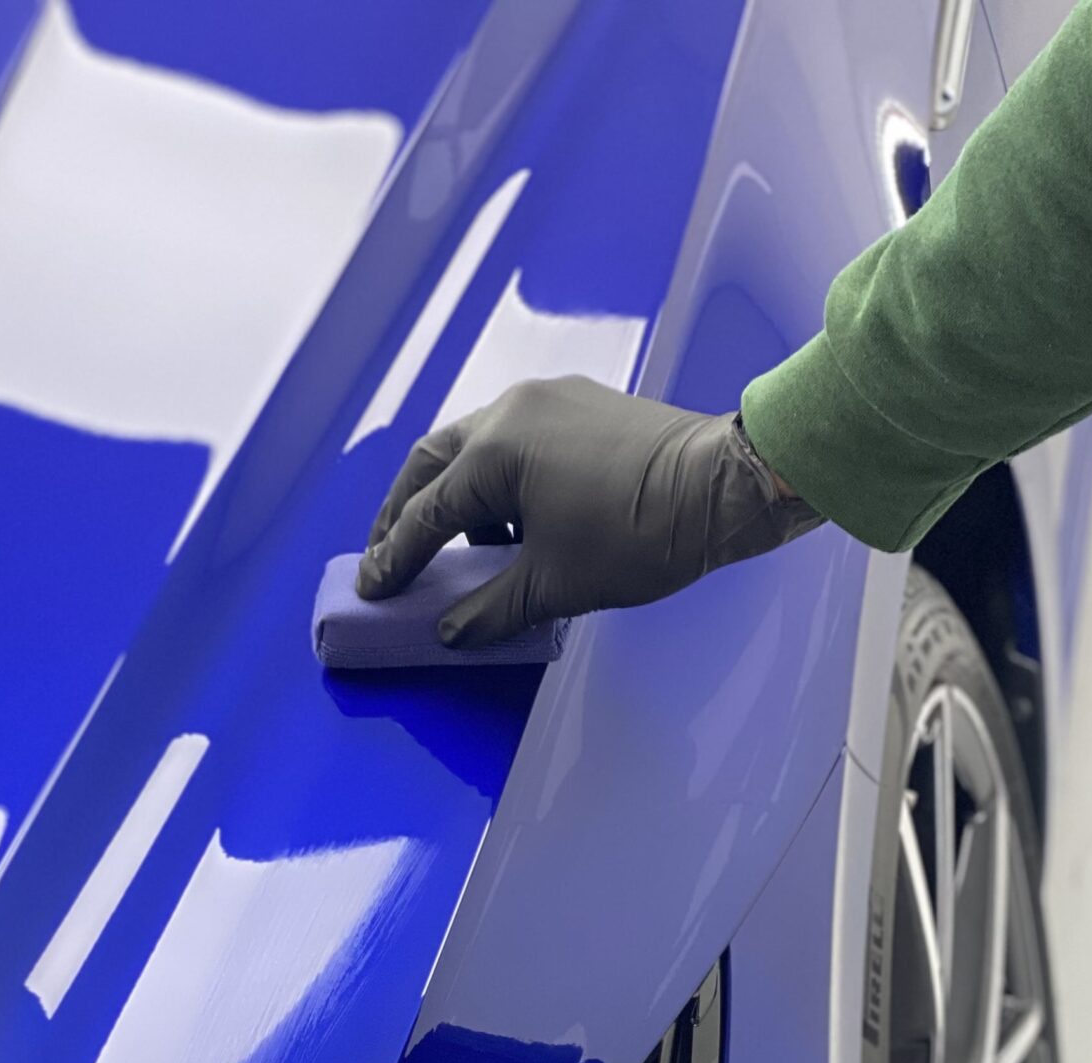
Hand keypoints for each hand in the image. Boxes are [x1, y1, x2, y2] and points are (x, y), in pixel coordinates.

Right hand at [357, 376, 819, 646]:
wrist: (719, 488)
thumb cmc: (637, 536)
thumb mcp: (554, 586)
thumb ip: (490, 610)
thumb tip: (451, 632)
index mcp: (493, 454)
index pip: (425, 515)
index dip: (393, 559)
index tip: (372, 589)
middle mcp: (510, 412)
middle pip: (431, 463)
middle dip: (403, 512)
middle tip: (387, 555)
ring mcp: (546, 400)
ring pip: (472, 445)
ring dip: (453, 493)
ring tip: (453, 548)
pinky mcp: (578, 403)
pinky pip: (514, 437)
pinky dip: (496, 478)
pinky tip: (509, 522)